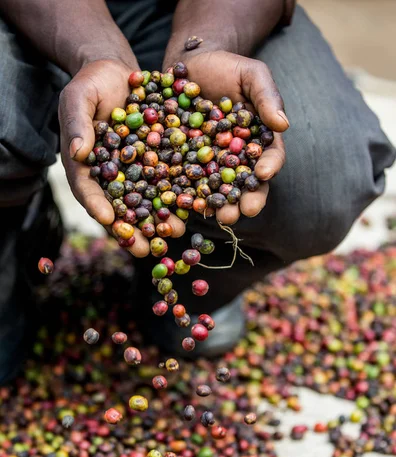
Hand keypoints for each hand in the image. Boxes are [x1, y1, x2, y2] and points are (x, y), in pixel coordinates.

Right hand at [59, 59, 184, 256]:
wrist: (118, 73)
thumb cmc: (91, 84)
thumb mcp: (78, 98)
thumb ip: (77, 123)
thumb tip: (77, 151)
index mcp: (85, 166)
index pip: (88, 190)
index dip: (97, 206)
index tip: (108, 221)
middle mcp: (111, 176)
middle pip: (120, 207)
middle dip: (133, 230)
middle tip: (145, 251)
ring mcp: (134, 172)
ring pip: (147, 201)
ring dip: (160, 220)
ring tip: (175, 235)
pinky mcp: (157, 162)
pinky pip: (168, 181)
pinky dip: (179, 196)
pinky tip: (194, 208)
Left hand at [175, 51, 288, 224]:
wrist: (190, 65)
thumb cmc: (227, 68)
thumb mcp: (251, 74)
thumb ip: (267, 96)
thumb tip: (283, 124)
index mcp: (259, 140)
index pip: (270, 157)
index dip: (269, 167)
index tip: (264, 174)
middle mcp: (238, 158)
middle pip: (247, 183)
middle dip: (247, 199)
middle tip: (244, 212)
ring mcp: (212, 163)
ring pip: (220, 190)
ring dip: (220, 206)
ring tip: (219, 217)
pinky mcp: (187, 164)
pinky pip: (189, 182)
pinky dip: (189, 195)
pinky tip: (187, 204)